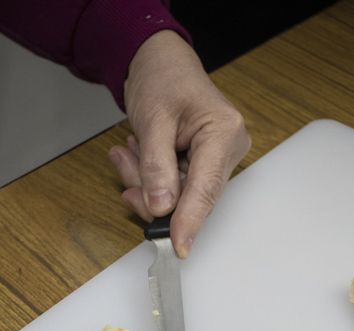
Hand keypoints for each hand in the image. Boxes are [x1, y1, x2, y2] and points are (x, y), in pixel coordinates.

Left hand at [110, 30, 250, 257]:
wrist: (160, 62)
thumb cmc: (162, 78)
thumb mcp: (152, 119)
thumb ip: (157, 166)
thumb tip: (162, 206)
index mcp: (224, 132)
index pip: (207, 188)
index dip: (190, 220)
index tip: (177, 246)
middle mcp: (227, 149)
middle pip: (191, 195)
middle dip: (152, 189)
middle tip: (125, 163)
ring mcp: (216, 159)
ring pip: (177, 194)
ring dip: (145, 179)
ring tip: (128, 150)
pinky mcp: (201, 165)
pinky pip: (173, 185)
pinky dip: (149, 176)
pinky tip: (137, 153)